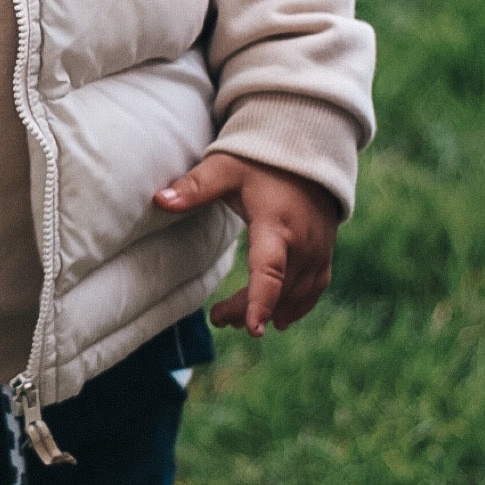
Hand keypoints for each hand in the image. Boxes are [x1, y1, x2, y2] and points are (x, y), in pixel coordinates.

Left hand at [154, 153, 339, 336]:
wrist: (307, 155)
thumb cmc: (260, 163)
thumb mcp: (225, 169)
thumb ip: (195, 186)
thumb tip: (159, 200)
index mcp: (277, 226)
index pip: (270, 271)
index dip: (261, 301)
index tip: (253, 330)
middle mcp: (303, 244)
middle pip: (277, 292)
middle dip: (246, 311)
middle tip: (217, 318)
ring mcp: (318, 252)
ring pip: (295, 296)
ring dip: (268, 312)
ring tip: (234, 318)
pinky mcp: (324, 255)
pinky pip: (313, 290)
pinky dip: (295, 306)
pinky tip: (277, 318)